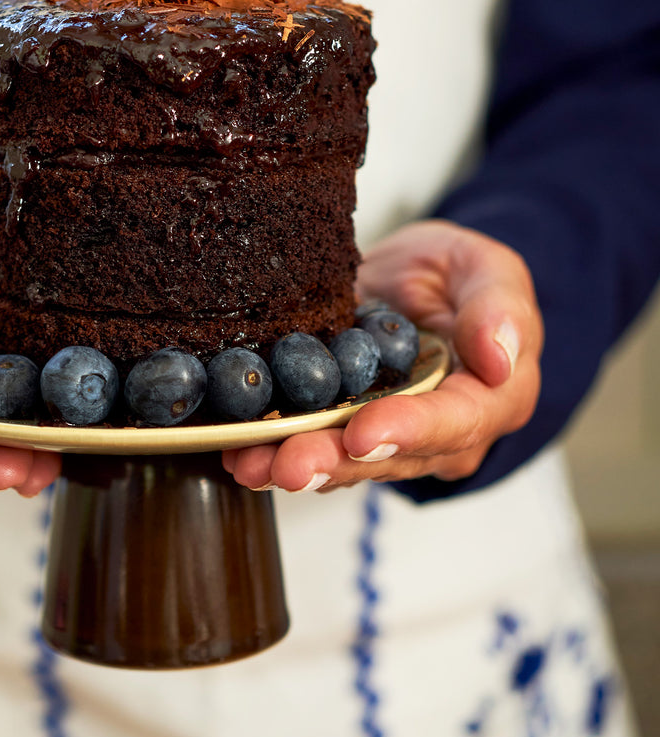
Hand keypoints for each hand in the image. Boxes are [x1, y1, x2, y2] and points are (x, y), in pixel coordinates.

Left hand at [222, 219, 542, 491]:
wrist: (418, 282)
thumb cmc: (459, 276)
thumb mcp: (488, 270)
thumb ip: (497, 306)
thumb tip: (498, 357)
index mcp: (488, 399)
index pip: (453, 423)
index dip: (407, 431)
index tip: (363, 435)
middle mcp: (438, 434)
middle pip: (388, 457)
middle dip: (334, 462)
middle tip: (289, 466)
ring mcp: (387, 435)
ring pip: (344, 461)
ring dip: (294, 464)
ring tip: (250, 464)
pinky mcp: (344, 426)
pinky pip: (313, 442)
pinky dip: (273, 447)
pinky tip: (239, 449)